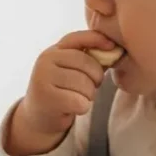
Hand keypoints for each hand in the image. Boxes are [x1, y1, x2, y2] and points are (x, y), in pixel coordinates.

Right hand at [4, 30, 115, 155]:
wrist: (39, 117)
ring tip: (78, 98)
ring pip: (85, 85)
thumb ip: (90, 59)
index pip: (78, 38)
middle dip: (96, 79)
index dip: (98, 39)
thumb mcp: (72, 70)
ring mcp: (44, 78)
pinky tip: (73, 108)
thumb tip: (116, 50)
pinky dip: (82, 108)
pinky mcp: (47, 99)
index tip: (112, 46)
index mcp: (54, 51)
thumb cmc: (63, 91)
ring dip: (88, 95)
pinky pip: (80, 102)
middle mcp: (45, 60)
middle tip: (90, 88)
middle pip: (87, 64)